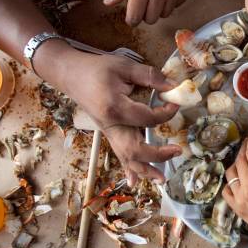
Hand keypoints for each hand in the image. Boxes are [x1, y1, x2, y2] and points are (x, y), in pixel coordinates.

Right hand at [35, 41, 181, 185]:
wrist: (70, 74)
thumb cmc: (96, 68)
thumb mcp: (125, 66)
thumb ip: (150, 76)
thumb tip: (174, 86)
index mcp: (115, 108)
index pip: (147, 119)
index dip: (165, 114)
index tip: (175, 105)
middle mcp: (111, 125)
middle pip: (134, 149)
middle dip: (157, 154)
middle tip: (177, 150)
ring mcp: (108, 131)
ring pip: (126, 157)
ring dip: (144, 170)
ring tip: (161, 180)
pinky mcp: (108, 132)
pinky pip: (118, 154)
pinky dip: (128, 169)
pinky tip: (135, 181)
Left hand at [104, 0, 194, 25]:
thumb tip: (109, 3)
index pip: (135, 18)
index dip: (131, 18)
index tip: (131, 13)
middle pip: (150, 19)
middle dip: (144, 13)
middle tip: (143, 0)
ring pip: (165, 14)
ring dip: (158, 8)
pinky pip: (177, 5)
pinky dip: (171, 1)